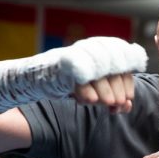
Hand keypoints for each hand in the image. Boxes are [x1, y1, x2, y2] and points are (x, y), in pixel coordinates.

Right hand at [0, 36, 146, 113]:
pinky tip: (91, 102)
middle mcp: (88, 51)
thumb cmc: (66, 86)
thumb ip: (108, 97)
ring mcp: (75, 57)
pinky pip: (77, 77)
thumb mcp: (90, 92)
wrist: (32, 80)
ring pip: (97, 73)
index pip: (121, 67)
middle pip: (112, 69)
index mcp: (99, 54)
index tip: (126, 103)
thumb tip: (125, 107)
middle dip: (118, 91)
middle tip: (117, 106)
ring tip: (108, 105)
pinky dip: (85, 90)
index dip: (126, 86)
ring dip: (105, 91)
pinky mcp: (61, 65)